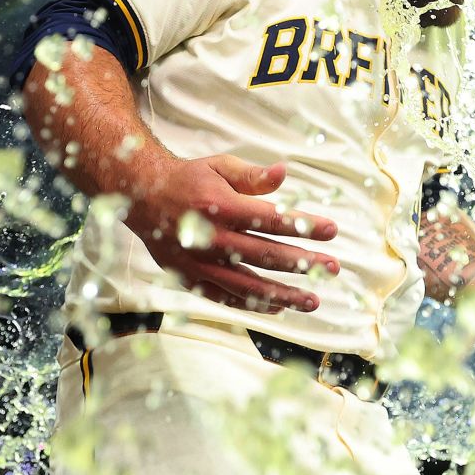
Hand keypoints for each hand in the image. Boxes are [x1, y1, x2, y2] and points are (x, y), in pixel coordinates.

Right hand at [128, 154, 339, 313]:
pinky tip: (278, 307)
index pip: (272, 220)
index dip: (304, 226)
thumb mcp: (220, 167)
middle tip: (333, 268)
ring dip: (284, 294)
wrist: (142, 197)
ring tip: (313, 300)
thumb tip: (284, 172)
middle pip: (267, 255)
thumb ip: (253, 175)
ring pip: (249, 285)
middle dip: (304, 263)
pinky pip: (227, 297)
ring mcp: (201, 263)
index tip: (332, 230)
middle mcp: (212, 239)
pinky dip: (253, 304)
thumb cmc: (189, 179)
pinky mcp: (191, 278)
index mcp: (221, 207)